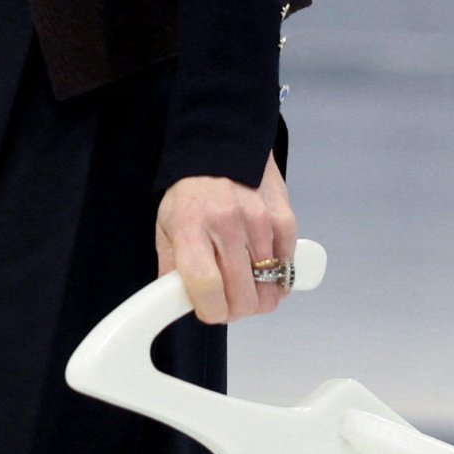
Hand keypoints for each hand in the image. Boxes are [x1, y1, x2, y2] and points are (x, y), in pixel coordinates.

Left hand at [154, 146, 296, 323]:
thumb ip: (171, 266)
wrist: (222, 142)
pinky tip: (263, 267)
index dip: (211, 311)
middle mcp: (227, 224)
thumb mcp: (166, 223)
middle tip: (228, 301)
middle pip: (243, 298)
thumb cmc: (191, 190)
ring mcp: (260, 221)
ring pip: (269, 290)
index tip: (209, 310)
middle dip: (235, 310)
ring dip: (258, 297)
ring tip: (246, 284)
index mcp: (190, 226)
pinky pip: (287, 269)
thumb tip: (178, 303)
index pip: (207, 288)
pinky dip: (278, 278)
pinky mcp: (284, 218)